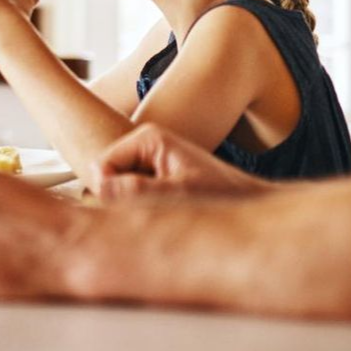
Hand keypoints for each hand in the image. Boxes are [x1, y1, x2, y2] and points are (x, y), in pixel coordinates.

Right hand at [88, 123, 271, 200]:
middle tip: (155, 211)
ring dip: (131, 205)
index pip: (101, 167)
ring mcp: (147, 159)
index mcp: (147, 138)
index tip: (139, 211)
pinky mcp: (152, 174)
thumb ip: (139, 190)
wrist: (250, 202)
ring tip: (163, 211)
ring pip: (115, 188)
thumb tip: (100, 189)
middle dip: (120, 199)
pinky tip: (164, 212)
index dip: (109, 194)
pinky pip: (128, 193)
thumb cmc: (223, 196)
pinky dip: (139, 207)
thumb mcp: (180, 194)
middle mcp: (143, 144)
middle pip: (105, 176)